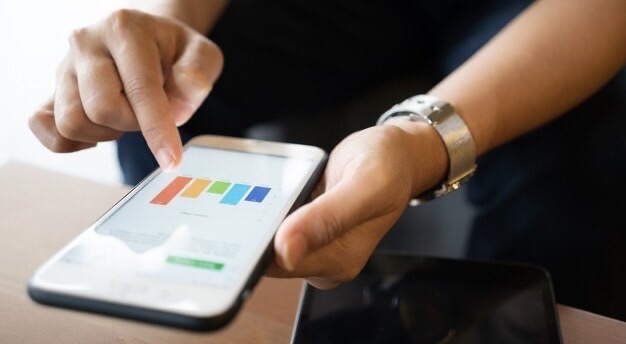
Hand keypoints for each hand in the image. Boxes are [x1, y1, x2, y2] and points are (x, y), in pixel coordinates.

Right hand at [29, 9, 222, 169]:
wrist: (149, 40)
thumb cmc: (175, 51)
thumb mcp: (202, 53)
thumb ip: (199, 73)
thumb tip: (179, 108)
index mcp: (125, 29)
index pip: (139, 89)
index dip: (158, 130)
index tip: (171, 161)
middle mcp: (86, 43)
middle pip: (101, 109)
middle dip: (134, 125)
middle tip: (150, 113)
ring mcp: (64, 66)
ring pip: (73, 122)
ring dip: (107, 133)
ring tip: (127, 114)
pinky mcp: (52, 89)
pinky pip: (45, 128)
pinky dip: (72, 142)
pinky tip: (100, 130)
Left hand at [267, 122, 446, 288]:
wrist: (396, 155)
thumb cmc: (388, 165)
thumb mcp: (365, 184)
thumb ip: (327, 217)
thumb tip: (286, 250)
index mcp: (339, 260)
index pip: (277, 263)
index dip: (255, 241)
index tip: (244, 215)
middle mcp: (324, 261)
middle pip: (268, 252)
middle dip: (257, 224)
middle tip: (264, 190)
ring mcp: (314, 246)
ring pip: (268, 237)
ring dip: (262, 212)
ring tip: (279, 186)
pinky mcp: (306, 231)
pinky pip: (275, 223)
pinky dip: (271, 205)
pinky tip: (282, 188)